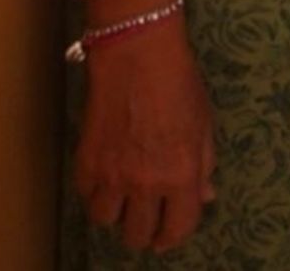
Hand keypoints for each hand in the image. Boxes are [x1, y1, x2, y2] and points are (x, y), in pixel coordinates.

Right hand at [75, 20, 216, 252]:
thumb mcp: (203, 122)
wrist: (138, 54)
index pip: (177, 229)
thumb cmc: (180, 83)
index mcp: (181, 174)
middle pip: (136, 235)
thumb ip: (204, 164)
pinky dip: (96, 190)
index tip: (167, 235)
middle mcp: (145, 183)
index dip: (173, 236)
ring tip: (124, 192)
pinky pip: (87, 195)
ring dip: (116, 211)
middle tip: (146, 215)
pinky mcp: (85, 163)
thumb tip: (205, 195)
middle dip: (143, 229)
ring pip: (106, 221)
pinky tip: (107, 171)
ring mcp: (111, 176)